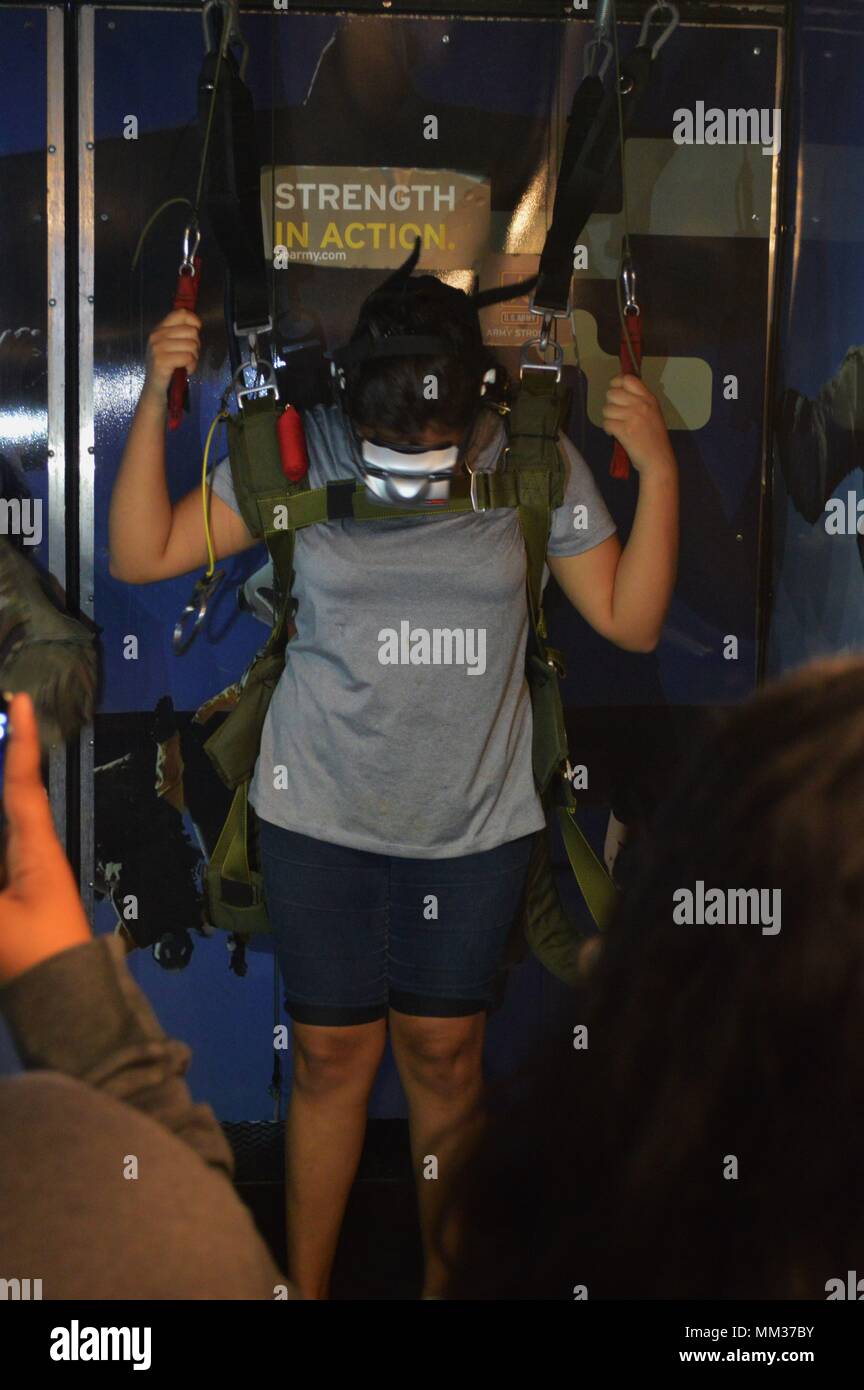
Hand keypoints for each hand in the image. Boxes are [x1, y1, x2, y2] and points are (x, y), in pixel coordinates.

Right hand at [0, 692, 90, 984]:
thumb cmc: (34, 956)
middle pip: (10, 798)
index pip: (21, 780)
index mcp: (34, 847)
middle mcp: (31, 853)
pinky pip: (1, 856)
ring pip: (6, 826)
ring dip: (2, 800)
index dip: (20, 740)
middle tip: (2, 723)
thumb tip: (2, 856)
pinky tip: (3, 827)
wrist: (65, 1004)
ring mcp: (23, 877)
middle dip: (3, 763)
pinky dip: (2, 830)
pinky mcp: (13, 903)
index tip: (20, 699)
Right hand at [143, 309, 201, 402]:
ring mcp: (157, 348)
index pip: (181, 314)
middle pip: (191, 331)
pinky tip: (186, 371)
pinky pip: (188, 357)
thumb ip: (180, 334)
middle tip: (189, 356)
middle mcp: (157, 335)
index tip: (197, 331)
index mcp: (159, 329)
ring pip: (192, 345)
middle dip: (196, 345)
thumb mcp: (170, 346)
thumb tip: (197, 324)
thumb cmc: (167, 367)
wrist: (155, 389)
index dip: (194, 321)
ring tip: (187, 365)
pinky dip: (192, 366)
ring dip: (194, 358)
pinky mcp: (161, 361)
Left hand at [601, 374, 675, 475]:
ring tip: (616, 426)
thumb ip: (639, 401)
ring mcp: (633, 417)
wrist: (658, 460)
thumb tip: (619, 392)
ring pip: (607, 409)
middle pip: (612, 393)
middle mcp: (641, 404)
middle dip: (610, 404)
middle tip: (616, 414)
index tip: (615, 391)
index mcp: (649, 398)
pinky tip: (614, 434)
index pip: (628, 379)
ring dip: (608, 418)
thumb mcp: (652, 413)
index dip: (616, 383)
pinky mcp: (625, 430)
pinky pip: (606, 423)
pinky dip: (607, 430)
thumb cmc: (654, 439)